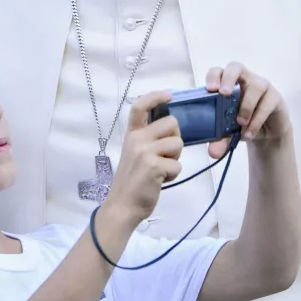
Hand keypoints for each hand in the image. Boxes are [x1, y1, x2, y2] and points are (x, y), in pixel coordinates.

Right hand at [105, 91, 184, 225]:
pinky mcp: (154, 166)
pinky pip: (178, 165)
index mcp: (132, 134)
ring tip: (162, 169)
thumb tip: (172, 127)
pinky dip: (173, 174)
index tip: (169, 95)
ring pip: (178, 143)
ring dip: (175, 158)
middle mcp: (137, 139)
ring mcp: (144, 152)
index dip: (155, 96)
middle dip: (175, 138)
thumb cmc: (132, 180)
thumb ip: (149, 139)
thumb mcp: (135, 153)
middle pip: (172, 123)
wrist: (122, 206)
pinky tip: (161, 180)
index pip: (139, 106)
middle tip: (166, 154)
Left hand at [205, 62, 290, 158]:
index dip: (213, 76)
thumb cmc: (242, 123)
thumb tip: (213, 153)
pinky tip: (250, 133)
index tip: (210, 89)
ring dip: (246, 106)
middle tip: (223, 94)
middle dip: (228, 79)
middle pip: (235, 67)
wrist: (266, 134)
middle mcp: (244, 79)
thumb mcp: (228, 132)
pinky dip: (256, 120)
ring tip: (240, 124)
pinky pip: (267, 103)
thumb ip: (220, 140)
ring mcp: (261, 85)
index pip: (218, 71)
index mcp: (228, 83)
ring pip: (256, 86)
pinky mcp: (275, 97)